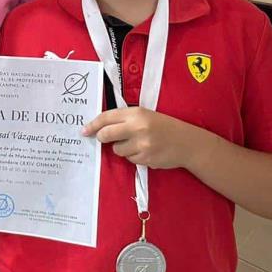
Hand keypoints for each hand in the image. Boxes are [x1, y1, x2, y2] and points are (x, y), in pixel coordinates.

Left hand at [82, 107, 212, 169]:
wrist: (187, 142)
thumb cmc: (164, 126)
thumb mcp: (145, 115)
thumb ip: (125, 119)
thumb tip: (100, 127)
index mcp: (136, 113)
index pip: (107, 117)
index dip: (92, 124)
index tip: (84, 130)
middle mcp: (138, 127)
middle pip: (106, 134)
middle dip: (101, 138)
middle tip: (102, 139)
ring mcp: (142, 144)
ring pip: (117, 150)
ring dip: (122, 148)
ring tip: (136, 143)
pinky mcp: (146, 158)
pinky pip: (130, 159)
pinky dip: (134, 156)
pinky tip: (145, 151)